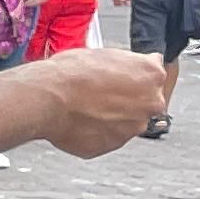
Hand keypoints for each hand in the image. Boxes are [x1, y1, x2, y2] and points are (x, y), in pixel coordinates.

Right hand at [27, 48, 173, 157]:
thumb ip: (127, 64)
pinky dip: (96, 132)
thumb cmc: (70, 74)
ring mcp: (132, 127)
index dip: (134, 76)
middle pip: (145, 102)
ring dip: (112, 118)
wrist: (46, 99)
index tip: (120, 78)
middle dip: (127, 100)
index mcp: (152, 75)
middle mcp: (150, 103)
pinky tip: (79, 121)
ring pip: (126, 122)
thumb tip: (129, 68)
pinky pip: (107, 138)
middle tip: (100, 94)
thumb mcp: (104, 53)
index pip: (153, 75)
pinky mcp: (112, 145)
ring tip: (85, 108)